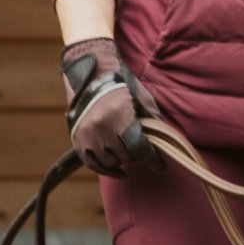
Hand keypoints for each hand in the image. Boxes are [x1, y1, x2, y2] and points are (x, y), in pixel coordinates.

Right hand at [62, 39, 157, 178]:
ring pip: (110, 161)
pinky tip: (118, 170)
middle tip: (141, 150)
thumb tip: (166, 142)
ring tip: (128, 151)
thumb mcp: (143, 98)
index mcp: (119, 115)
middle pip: (125, 155)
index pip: (139, 147)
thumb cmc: (122, 84)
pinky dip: (106, 169)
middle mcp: (101, 127)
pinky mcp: (77, 139)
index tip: (160, 166)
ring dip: (122, 159)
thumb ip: (154, 120)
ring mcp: (87, 134)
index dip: (152, 159)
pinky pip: (92, 163)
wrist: (93, 74)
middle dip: (137, 155)